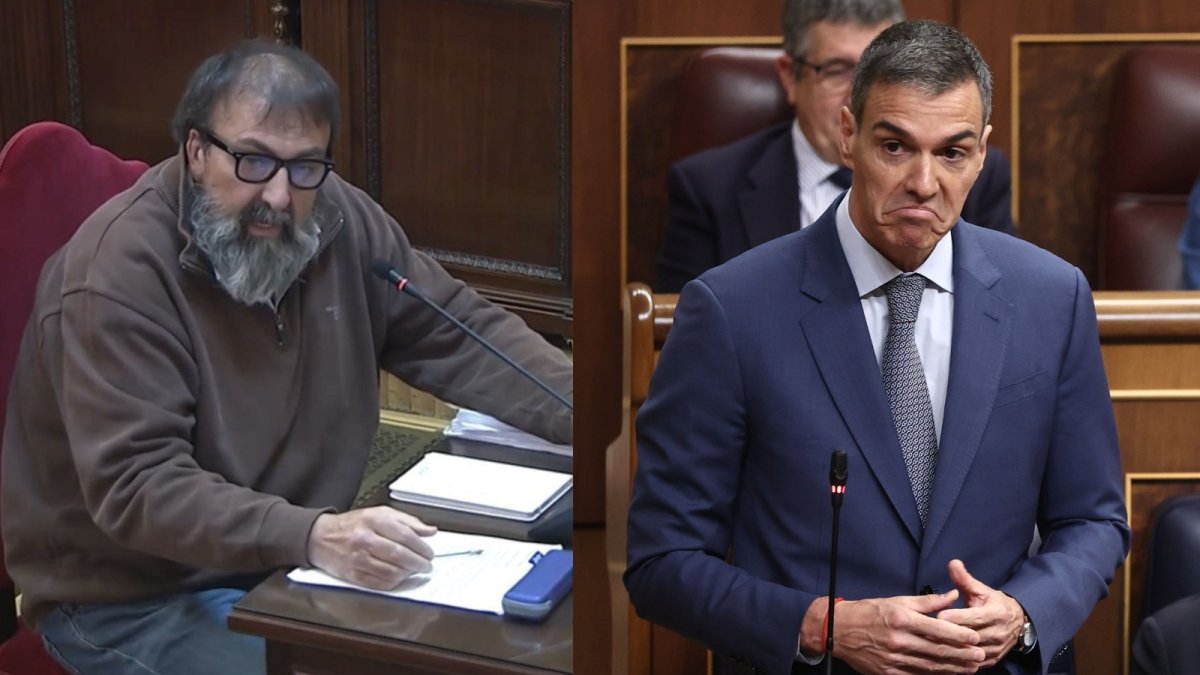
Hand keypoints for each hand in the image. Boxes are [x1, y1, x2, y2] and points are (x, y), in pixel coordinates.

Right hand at [306, 506, 436, 589]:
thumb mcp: (379, 513)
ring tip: (415, 571)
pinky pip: (380, 584)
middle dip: (418, 562)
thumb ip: (407, 521)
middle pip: (399, 554)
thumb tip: (430, 531)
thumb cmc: (352, 525)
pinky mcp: (353, 575)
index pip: (405, 535)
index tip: (429, 552)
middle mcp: (364, 539)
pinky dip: (395, 583)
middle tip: (426, 565)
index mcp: (373, 520)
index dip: (422, 546)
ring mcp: (358, 559)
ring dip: (408, 574)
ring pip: (391, 571)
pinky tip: (402, 579)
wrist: (320, 538)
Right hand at [802, 591, 985, 673]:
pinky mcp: (888, 672)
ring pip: (930, 666)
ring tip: (970, 667)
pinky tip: (947, 674)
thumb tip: (952, 595)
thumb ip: (927, 601)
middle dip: (961, 654)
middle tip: (980, 656)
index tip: (975, 638)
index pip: (937, 629)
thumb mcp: (896, 601)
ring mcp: (893, 659)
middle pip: (937, 650)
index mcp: (901, 619)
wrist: (838, 629)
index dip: (959, 635)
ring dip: (953, 668)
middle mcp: (898, 640)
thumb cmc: (868, 612)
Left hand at [936, 559, 1025, 666]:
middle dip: (950, 635)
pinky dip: (959, 662)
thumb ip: (965, 579)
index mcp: (996, 613)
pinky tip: (942, 659)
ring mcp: (996, 649)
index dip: (956, 617)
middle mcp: (998, 633)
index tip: (938, 616)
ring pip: (971, 652)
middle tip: (927, 632)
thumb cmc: (993, 603)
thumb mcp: (981, 590)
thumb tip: (952, 563)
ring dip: (952, 650)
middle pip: (971, 636)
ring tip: (931, 646)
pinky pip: (974, 664)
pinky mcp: (992, 660)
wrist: (1017, 623)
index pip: (974, 617)